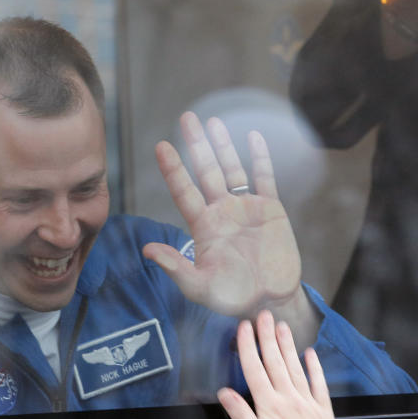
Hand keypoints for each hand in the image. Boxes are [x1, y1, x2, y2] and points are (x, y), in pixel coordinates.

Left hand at [143, 112, 302, 319]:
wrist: (270, 301)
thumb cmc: (233, 298)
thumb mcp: (200, 287)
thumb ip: (176, 268)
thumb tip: (146, 251)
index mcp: (203, 227)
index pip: (184, 191)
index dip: (174, 169)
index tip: (161, 146)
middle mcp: (222, 212)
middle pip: (207, 171)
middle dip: (197, 145)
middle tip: (187, 117)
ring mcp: (246, 208)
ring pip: (233, 169)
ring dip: (223, 146)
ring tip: (213, 121)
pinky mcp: (271, 210)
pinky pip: (265, 178)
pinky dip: (260, 157)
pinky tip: (253, 136)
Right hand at [218, 310, 337, 418]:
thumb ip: (240, 414)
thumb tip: (224, 392)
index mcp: (269, 405)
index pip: (255, 369)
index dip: (248, 346)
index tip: (244, 327)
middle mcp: (288, 398)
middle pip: (275, 361)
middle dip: (268, 337)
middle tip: (264, 315)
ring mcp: (307, 401)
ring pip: (295, 367)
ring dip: (288, 345)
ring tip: (282, 326)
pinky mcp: (322, 409)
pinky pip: (318, 383)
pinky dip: (314, 366)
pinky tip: (310, 353)